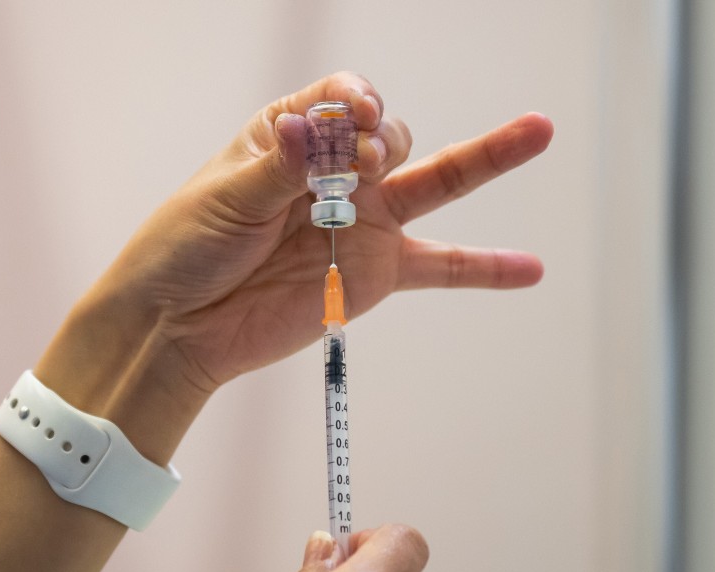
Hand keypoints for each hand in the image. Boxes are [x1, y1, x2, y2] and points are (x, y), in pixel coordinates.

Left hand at [36, 72, 552, 462]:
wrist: (178, 326)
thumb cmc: (184, 250)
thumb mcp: (225, 199)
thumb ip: (280, 169)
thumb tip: (313, 130)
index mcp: (289, 138)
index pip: (341, 101)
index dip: (355, 104)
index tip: (353, 120)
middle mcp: (334, 175)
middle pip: (388, 135)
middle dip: (381, 142)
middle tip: (360, 165)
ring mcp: (363, 223)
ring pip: (437, 181)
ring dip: (487, 156)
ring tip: (536, 132)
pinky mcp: (376, 273)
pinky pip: (442, 269)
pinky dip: (486, 269)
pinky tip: (532, 268)